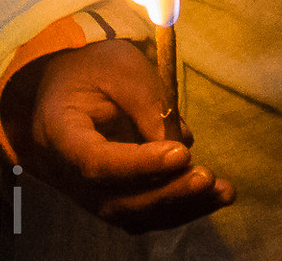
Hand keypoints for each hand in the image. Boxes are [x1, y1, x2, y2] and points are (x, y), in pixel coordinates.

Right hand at [5, 39, 233, 232]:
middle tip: (207, 177)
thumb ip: (148, 104)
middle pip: (116, 201)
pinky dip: (179, 208)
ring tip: (223, 191)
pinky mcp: (110, 196)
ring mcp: (87, 192)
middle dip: (167, 193)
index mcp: (58, 134)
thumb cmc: (94, 67)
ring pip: (133, 215)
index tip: (180, 154)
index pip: (95, 163)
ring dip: (181, 206)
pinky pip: (143, 212)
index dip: (137, 165)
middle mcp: (67, 174)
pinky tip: (214, 195)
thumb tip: (182, 145)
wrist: (70, 81)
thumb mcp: (121, 68)